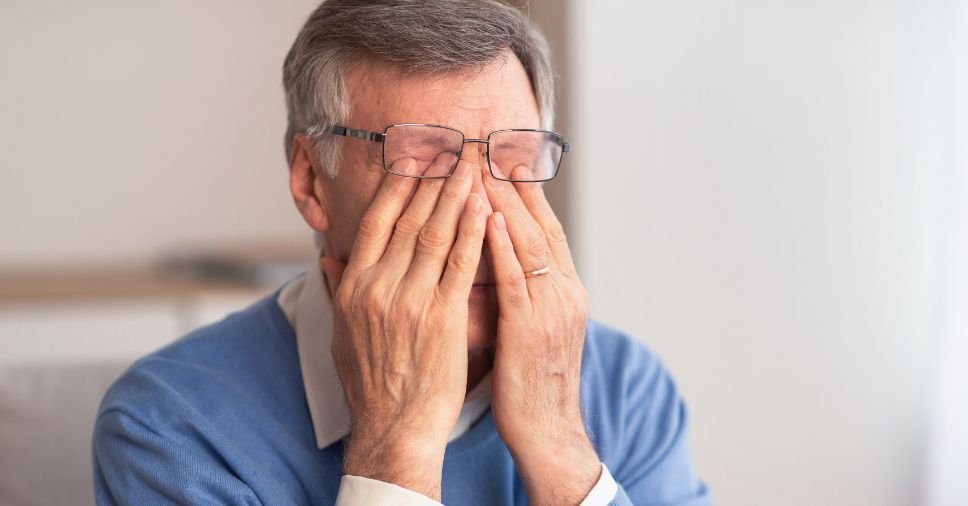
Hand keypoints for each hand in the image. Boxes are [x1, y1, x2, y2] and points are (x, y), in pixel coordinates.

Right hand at [320, 159, 487, 499]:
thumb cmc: (371, 384)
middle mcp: (378, 286)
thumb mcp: (340, 334)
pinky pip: (460, 264)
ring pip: (435, 234)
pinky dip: (472, 232)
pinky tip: (483, 208)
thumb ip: (336, 290)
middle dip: (431, 178)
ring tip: (471, 166)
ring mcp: (410, 300)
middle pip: (407, 218)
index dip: (395, 186)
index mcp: (353, 286)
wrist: (394, 428)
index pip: (374, 221)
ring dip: (455, 195)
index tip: (412, 157)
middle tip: (450, 147)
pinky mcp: (442, 317)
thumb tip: (328, 258)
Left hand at [483, 167, 600, 504]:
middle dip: (514, 181)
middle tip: (490, 142)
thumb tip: (501, 258)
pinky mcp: (529, 327)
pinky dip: (500, 243)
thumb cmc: (532, 381)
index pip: (546, 226)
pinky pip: (514, 277)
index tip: (506, 154)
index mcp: (566, 288)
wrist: (548, 430)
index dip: (526, 189)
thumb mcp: (536, 327)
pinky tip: (484, 216)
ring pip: (527, 241)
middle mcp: (564, 290)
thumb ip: (523, 290)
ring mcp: (550, 307)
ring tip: (482, 163)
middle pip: (539, 223)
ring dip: (503, 199)